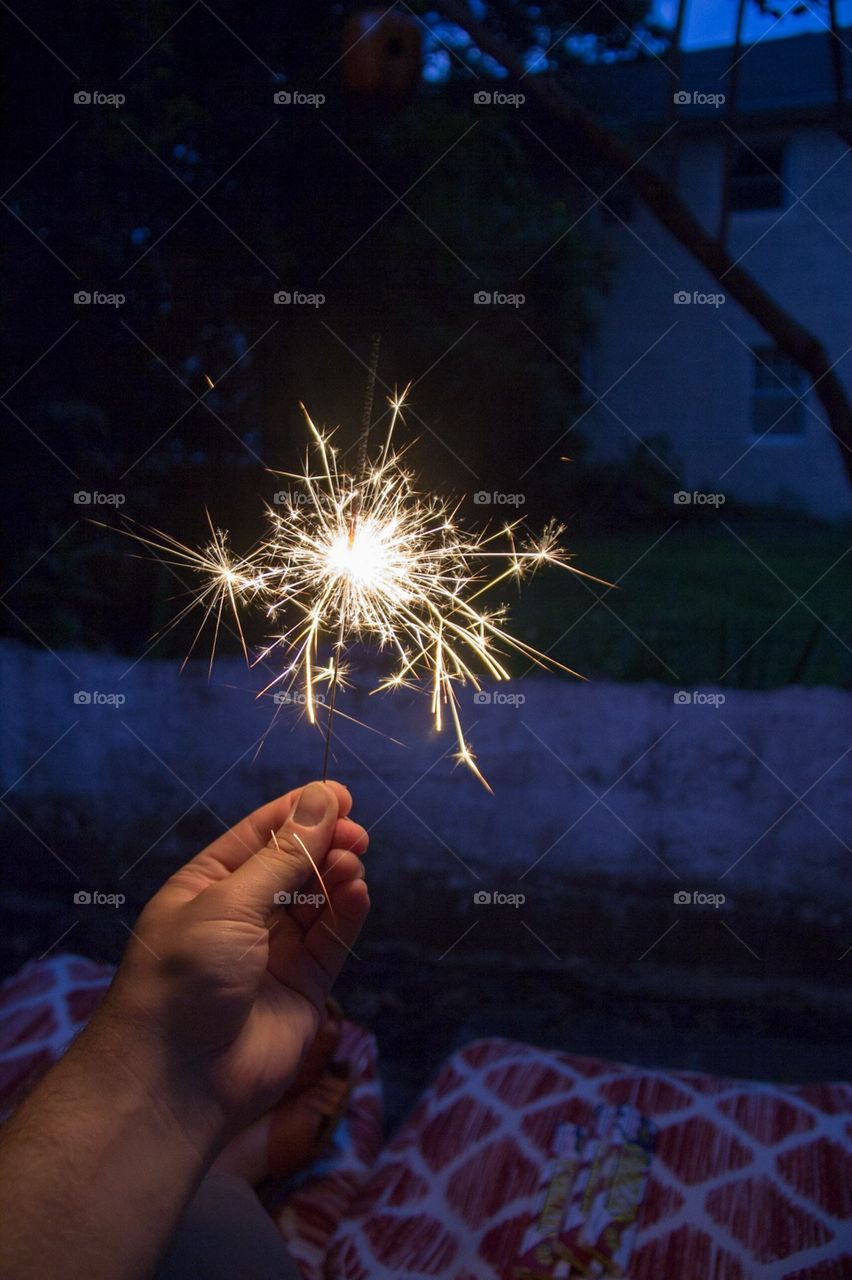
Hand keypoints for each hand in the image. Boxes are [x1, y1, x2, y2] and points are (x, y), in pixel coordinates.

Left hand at [98, 779, 368, 1137]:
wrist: (175, 1082)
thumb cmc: (182, 979)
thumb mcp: (228, 904)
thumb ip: (283, 856)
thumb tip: (322, 801)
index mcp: (207, 887)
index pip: (258, 836)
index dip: (298, 812)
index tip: (339, 793)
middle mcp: (240, 917)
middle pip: (293, 866)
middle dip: (324, 843)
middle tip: (355, 831)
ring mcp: (273, 954)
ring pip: (317, 901)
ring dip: (336, 876)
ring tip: (353, 860)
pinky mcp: (303, 988)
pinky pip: (331, 941)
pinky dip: (347, 914)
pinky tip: (358, 892)